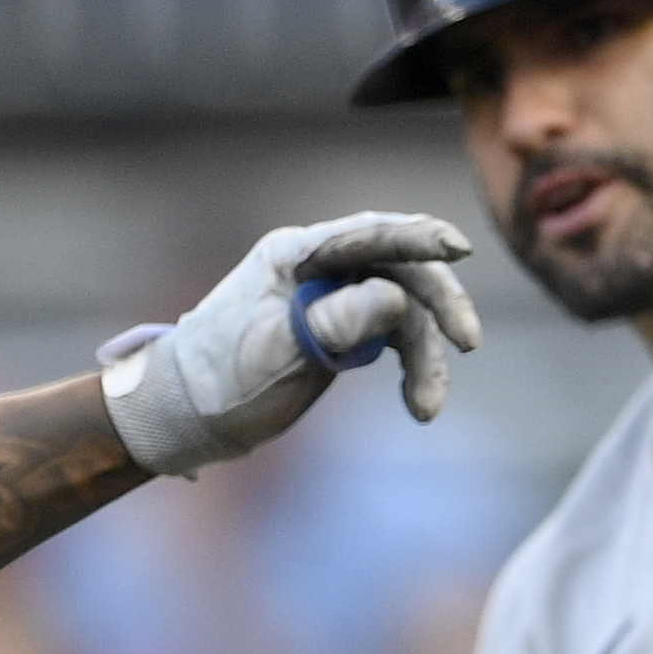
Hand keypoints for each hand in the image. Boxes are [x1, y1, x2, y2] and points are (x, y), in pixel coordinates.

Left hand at [99, 211, 483, 475]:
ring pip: (404, 312)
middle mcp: (320, 267)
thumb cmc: (219, 381)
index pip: (368, 235)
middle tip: (467, 342)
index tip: (458, 248)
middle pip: (400, 268)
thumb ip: (333, 323)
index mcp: (295, 255)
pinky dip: (411, 369)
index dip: (417, 238)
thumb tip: (394, 299)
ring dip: (425, 357)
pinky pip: (394, 338)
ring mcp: (334, 298)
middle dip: (437, 305)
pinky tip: (420, 403)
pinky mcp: (343, 331)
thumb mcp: (275, 354)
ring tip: (427, 407)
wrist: (185, 418)